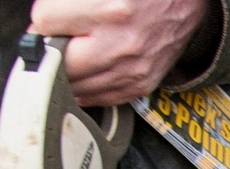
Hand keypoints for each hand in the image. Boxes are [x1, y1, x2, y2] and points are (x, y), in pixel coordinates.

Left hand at [28, 0, 208, 103]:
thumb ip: (68, 3)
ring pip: (77, 87)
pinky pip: (101, 98)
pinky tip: (85, 74)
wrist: (186, 2)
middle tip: (55, 41)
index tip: (49, 19)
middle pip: (60, 62)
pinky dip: (87, 88)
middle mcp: (122, 44)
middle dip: (52, 51)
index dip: (43, 19)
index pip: (47, 21)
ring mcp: (132, 71)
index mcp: (109, 10)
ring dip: (67, 73)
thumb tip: (43, 25)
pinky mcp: (140, 85)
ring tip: (71, 56)